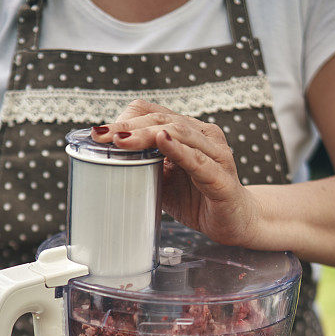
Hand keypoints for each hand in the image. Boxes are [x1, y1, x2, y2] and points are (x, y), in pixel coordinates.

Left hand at [91, 99, 258, 246]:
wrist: (235, 222)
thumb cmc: (198, 199)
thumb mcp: (163, 181)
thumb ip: (143, 167)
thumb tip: (109, 162)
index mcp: (188, 132)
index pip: (153, 113)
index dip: (125, 120)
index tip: (99, 134)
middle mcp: (204, 136)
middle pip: (162, 120)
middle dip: (128, 127)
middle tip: (101, 136)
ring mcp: (215, 154)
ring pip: (179, 134)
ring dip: (146, 135)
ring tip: (121, 140)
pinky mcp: (222, 179)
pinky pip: (199, 161)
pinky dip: (179, 150)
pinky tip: (162, 141)